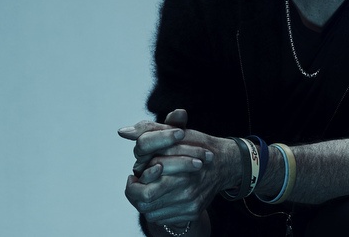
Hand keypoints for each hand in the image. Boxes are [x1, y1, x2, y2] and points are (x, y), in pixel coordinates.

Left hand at [118, 110, 240, 225]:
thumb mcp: (176, 132)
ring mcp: (190, 201)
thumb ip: (149, 130)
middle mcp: (187, 187)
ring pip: (152, 212)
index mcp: (181, 165)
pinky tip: (159, 197)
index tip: (134, 175)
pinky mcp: (192, 212)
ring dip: (144, 202)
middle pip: (146, 200)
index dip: (135, 182)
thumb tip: (123, 131)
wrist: (225, 164)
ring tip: (146, 189)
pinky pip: (163, 218)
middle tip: (135, 183)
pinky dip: (157, 210)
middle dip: (135, 193)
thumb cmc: (198, 145)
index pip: (146, 183)